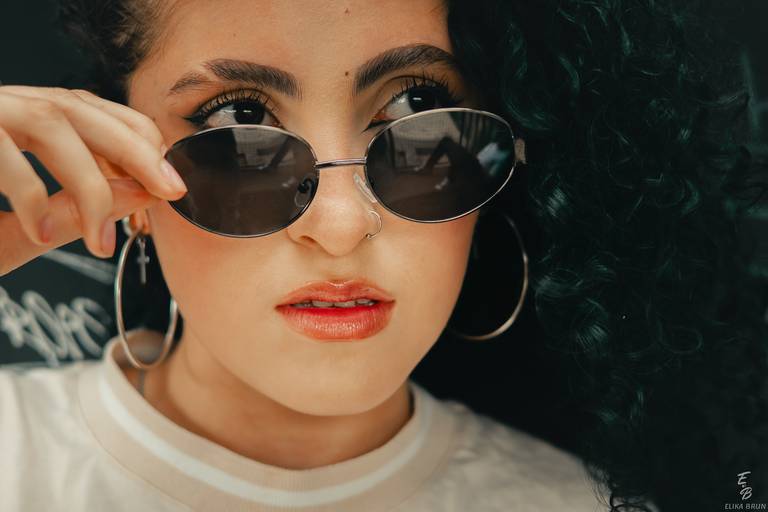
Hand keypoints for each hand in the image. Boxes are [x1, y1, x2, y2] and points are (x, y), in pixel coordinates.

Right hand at [0, 85, 187, 276]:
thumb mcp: (14, 226)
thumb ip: (65, 212)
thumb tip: (136, 196)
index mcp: (16, 123)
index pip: (91, 113)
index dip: (137, 142)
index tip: (168, 184)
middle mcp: (0, 108)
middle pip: (78, 108)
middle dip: (137, 151)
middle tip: (172, 192)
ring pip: (50, 124)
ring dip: (90, 183)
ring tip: (102, 238)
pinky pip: (1, 153)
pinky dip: (29, 196)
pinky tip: (42, 234)